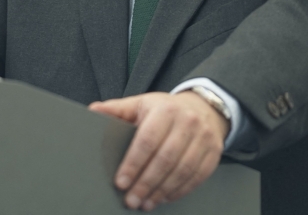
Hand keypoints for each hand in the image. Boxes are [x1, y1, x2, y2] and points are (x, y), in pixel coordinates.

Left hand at [88, 91, 228, 210]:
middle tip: (130, 199)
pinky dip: (179, 191)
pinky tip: (164, 197)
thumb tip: (93, 110)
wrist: (203, 107)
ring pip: (182, 171)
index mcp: (166, 110)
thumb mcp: (141, 104)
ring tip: (145, 203)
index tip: (120, 181)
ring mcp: (204, 138)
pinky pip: (197, 177)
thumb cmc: (166, 109)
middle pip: (165, 159)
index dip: (133, 163)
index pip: (147, 140)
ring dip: (161, 191)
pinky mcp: (214, 153)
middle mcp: (188, 122)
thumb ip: (118, 109)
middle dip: (145, 183)